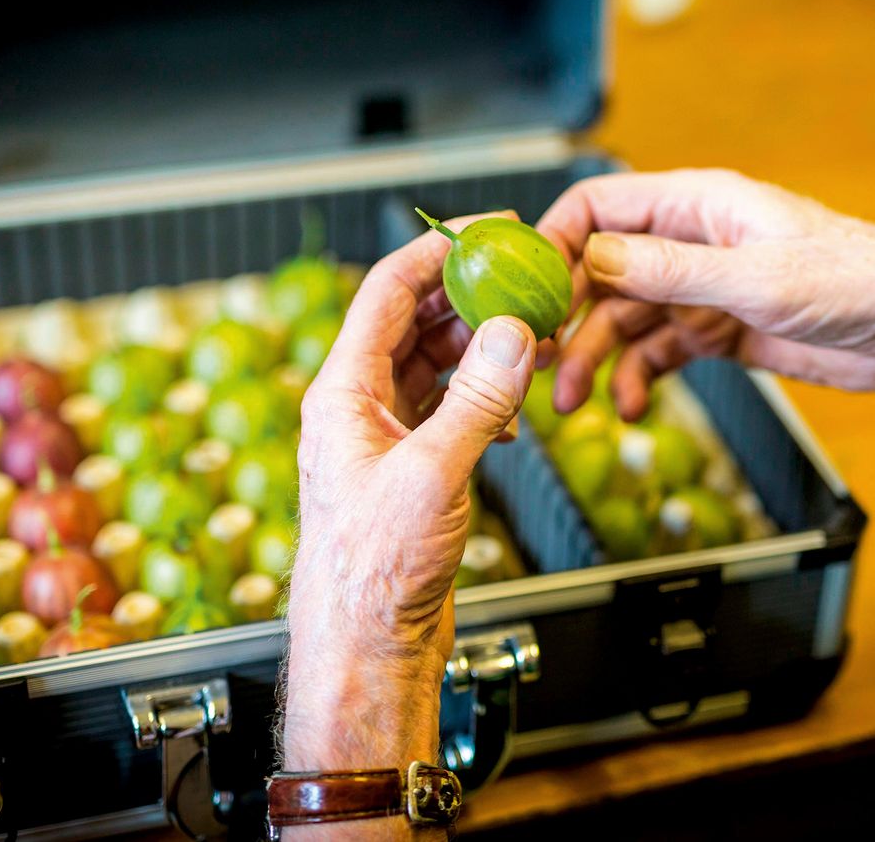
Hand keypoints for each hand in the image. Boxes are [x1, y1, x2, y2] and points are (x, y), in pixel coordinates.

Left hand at [282, 212, 536, 797]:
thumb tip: (513, 334)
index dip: (437, 251)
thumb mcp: (433, 475)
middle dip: (468, 296)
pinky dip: (483, 396)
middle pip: (412, 322)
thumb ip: (478, 401)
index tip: (486, 229)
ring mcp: (383, 437)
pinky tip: (514, 408)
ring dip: (481, 347)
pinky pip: (447, 407)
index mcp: (342, 394)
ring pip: (433, 364)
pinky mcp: (410, 468)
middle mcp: (357, 407)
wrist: (367, 643)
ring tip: (532, 338)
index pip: (386, 293)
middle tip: (524, 279)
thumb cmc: (375, 572)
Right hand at [534, 169, 874, 448]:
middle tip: (538, 361)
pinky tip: (628, 407)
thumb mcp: (756, 277)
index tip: (523, 289)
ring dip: (591, 360)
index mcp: (694, 206)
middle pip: (598, 272)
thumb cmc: (852, 282)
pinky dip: (633, 380)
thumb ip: (670, 269)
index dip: (554, 241)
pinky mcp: (709, 333)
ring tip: (572, 402)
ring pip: (619, 321)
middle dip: (565, 317)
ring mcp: (695, 290)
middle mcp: (686, 243)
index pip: (597, 206)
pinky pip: (652, 354)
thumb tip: (593, 256)